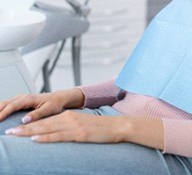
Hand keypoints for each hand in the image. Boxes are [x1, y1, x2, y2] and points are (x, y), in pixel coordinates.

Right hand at [0, 89, 83, 123]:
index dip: (3, 113)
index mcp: (29, 99)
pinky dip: (0, 109)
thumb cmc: (54, 104)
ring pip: (4, 103)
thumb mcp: (49, 109)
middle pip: (5, 103)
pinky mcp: (19, 101)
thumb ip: (37, 114)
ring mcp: (20, 98)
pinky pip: (6, 104)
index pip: (12, 106)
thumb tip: (24, 120)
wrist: (58, 98)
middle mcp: (23, 97)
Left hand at [5, 111, 127, 142]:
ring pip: (47, 128)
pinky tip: (35, 139)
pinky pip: (59, 136)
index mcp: (69, 116)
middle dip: (24, 128)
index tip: (16, 128)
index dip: (29, 125)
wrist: (117, 126)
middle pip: (42, 123)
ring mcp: (73, 126)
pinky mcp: (79, 133)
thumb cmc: (101, 128)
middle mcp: (69, 118)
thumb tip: (56, 133)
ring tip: (15, 135)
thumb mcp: (82, 125)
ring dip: (29, 132)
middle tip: (9, 131)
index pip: (45, 120)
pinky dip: (46, 137)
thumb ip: (69, 127)